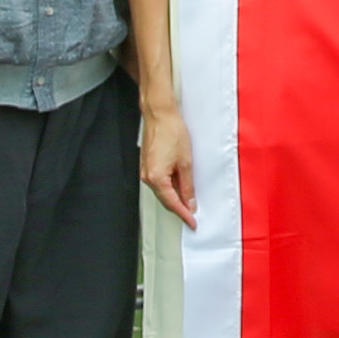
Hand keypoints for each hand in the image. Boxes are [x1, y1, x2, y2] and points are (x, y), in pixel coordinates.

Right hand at [142, 99, 198, 225]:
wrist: (160, 114)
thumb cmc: (172, 132)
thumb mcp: (186, 162)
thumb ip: (187, 185)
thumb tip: (189, 201)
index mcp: (156, 178)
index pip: (171, 203)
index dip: (183, 214)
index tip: (192, 222)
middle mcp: (147, 176)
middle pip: (165, 198)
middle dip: (179, 207)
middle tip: (193, 215)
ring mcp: (145, 171)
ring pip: (162, 190)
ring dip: (175, 196)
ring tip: (189, 200)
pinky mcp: (147, 164)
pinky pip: (159, 181)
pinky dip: (170, 186)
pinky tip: (180, 185)